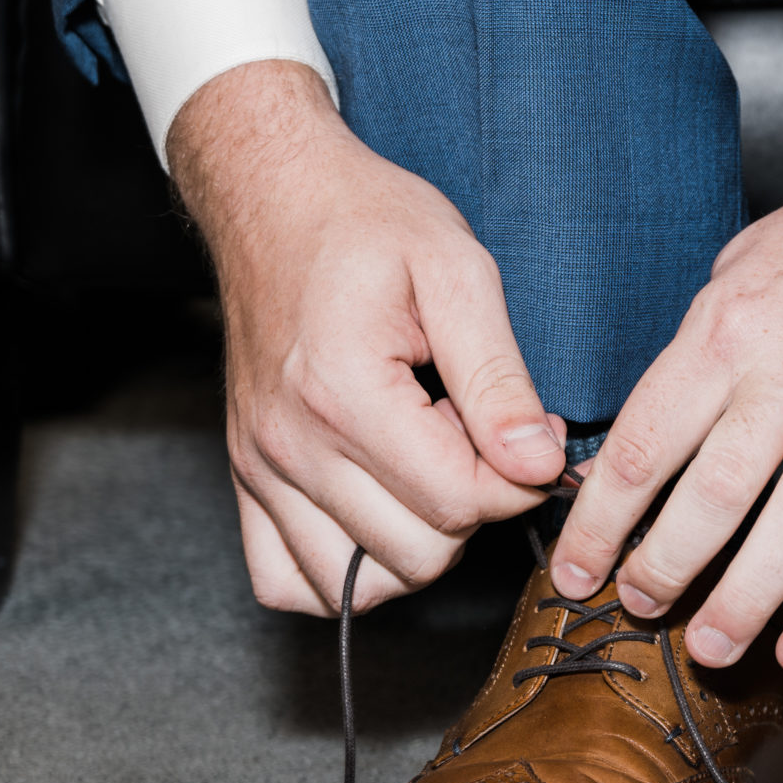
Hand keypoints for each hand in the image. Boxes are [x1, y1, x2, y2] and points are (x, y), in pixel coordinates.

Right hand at [171, 60, 564, 614]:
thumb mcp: (458, 271)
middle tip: (477, 441)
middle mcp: (290, 444)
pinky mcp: (245, 480)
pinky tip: (380, 516)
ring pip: (359, 585)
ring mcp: (260, 469)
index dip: (518, 480)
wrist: (272, 197)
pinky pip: (289, 583)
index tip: (530, 433)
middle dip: (472, 511)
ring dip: (415, 548)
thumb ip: (500, 377)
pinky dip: (344, 572)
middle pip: (418, 554)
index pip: (460, 502)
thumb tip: (537, 464)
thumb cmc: (368, 222)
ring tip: (429, 470)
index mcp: (344, 392)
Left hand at [549, 89, 782, 670]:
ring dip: (743, 602)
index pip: (642, 446)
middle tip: (638, 606)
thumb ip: (689, 362)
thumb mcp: (733, 275)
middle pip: (711, 497)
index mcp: (730, 328)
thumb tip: (633, 455)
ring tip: (708, 645)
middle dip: (662, 569)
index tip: (578, 568)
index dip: (599, 523)